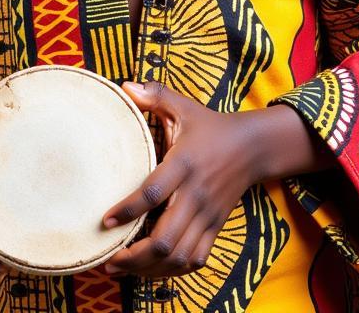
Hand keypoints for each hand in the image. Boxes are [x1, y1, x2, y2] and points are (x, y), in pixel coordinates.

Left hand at [99, 81, 261, 278]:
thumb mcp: (184, 106)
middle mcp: (195, 194)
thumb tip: (124, 86)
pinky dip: (173, 271)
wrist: (252, 146)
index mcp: (183, 163)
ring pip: (179, 256)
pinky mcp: (216, 227)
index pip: (153, 193)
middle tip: (108, 257)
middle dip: (134, 255)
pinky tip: (153, 267)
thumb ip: (155, 95)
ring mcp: (207, 214)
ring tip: (123, 267)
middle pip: (166, 239)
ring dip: (149, 268)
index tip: (105, 221)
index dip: (128, 210)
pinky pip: (196, 260)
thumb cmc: (210, 126)